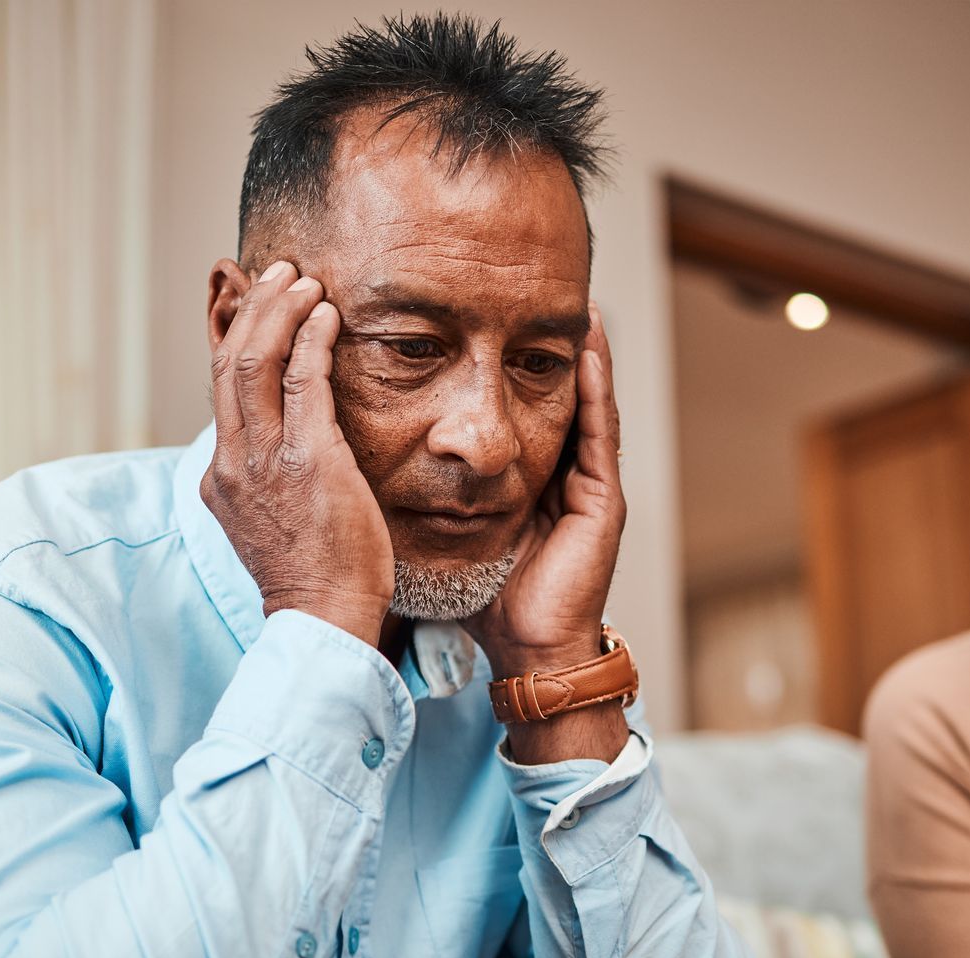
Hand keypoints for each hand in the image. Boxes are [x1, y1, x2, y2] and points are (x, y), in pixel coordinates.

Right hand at [202, 260, 393, 644]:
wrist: (323, 618)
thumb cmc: (311, 576)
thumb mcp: (269, 522)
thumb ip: (264, 481)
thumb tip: (279, 454)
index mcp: (220, 476)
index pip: (222, 390)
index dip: (241, 339)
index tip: (265, 308)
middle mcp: (232, 462)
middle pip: (230, 364)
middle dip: (256, 311)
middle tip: (282, 275)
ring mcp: (264, 460)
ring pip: (257, 363)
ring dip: (282, 313)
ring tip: (305, 283)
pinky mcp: (307, 460)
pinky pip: (303, 383)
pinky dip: (312, 341)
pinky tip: (327, 317)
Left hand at [463, 305, 628, 763]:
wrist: (527, 652)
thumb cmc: (487, 601)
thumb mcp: (446, 533)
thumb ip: (422, 498)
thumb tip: (366, 466)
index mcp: (524, 483)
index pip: (516, 410)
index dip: (504, 367)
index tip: (484, 319)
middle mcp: (559, 477)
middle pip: (553, 399)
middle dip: (546, 349)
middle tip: (536, 293)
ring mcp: (587, 486)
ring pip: (585, 404)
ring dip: (584, 355)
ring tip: (575, 304)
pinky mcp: (603, 499)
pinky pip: (601, 432)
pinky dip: (599, 388)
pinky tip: (591, 349)